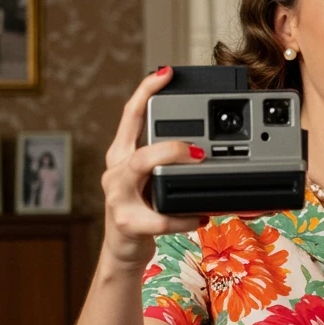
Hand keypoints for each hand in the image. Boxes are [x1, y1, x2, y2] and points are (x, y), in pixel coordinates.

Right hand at [100, 67, 273, 268]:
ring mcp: (118, 198)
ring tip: (199, 169)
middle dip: (169, 144)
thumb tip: (208, 144)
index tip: (166, 72)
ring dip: (172, 168)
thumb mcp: (152, 179)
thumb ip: (168, 159)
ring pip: (140, 172)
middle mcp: (116, 171)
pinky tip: (199, 216)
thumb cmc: (142, 211)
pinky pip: (160, 218)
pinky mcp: (128, 224)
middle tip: (200, 149)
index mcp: (122, 155)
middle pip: (137, 147)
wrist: (122, 252)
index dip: (146, 91)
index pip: (130, 115)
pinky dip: (184, 217)